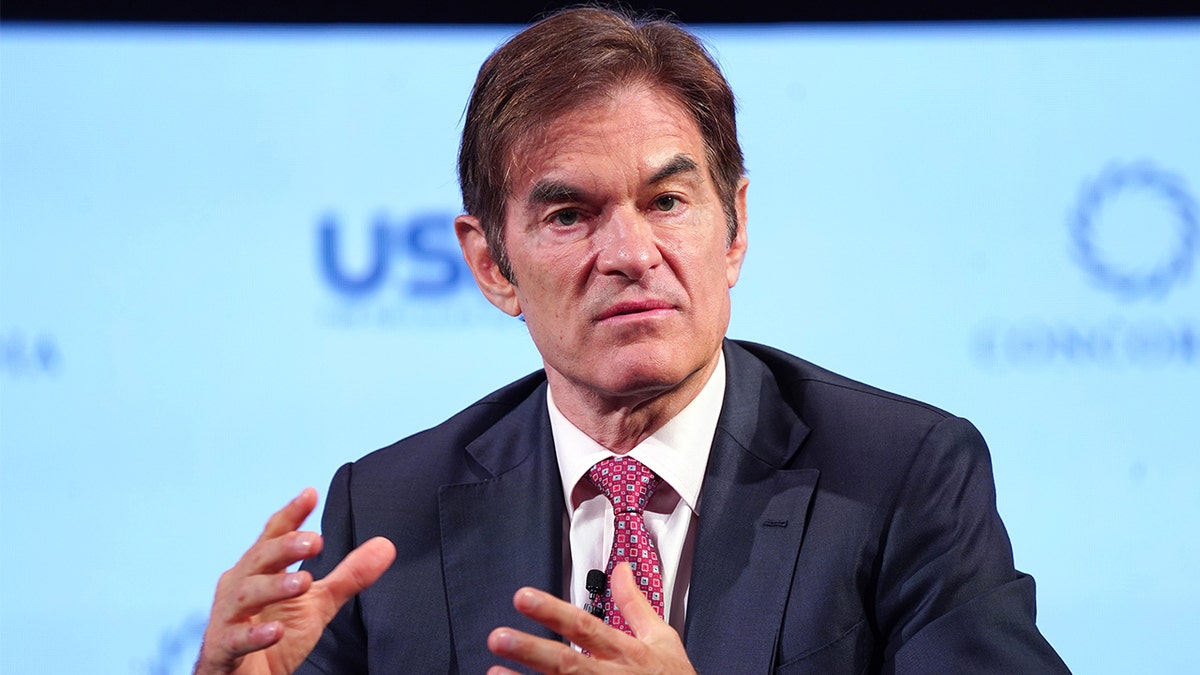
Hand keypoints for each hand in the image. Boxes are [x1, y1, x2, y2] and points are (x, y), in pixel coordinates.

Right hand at [194, 488, 395, 674]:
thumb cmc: (276, 635)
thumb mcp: (318, 603)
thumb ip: (349, 575)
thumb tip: (386, 545)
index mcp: (260, 570)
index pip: (274, 535)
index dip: (292, 514)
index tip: (310, 493)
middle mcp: (239, 587)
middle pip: (259, 558)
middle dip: (285, 546)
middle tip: (315, 541)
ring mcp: (227, 618)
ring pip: (245, 594)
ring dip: (274, 586)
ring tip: (304, 582)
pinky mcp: (223, 650)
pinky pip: (235, 639)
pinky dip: (255, 634)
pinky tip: (276, 630)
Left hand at [487, 562, 695, 673]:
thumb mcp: (661, 638)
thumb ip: (635, 603)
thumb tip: (622, 569)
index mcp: (624, 652)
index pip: (584, 626)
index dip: (553, 611)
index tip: (524, 597)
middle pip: (565, 663)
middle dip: (531, 649)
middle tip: (499, 637)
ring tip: (494, 672)